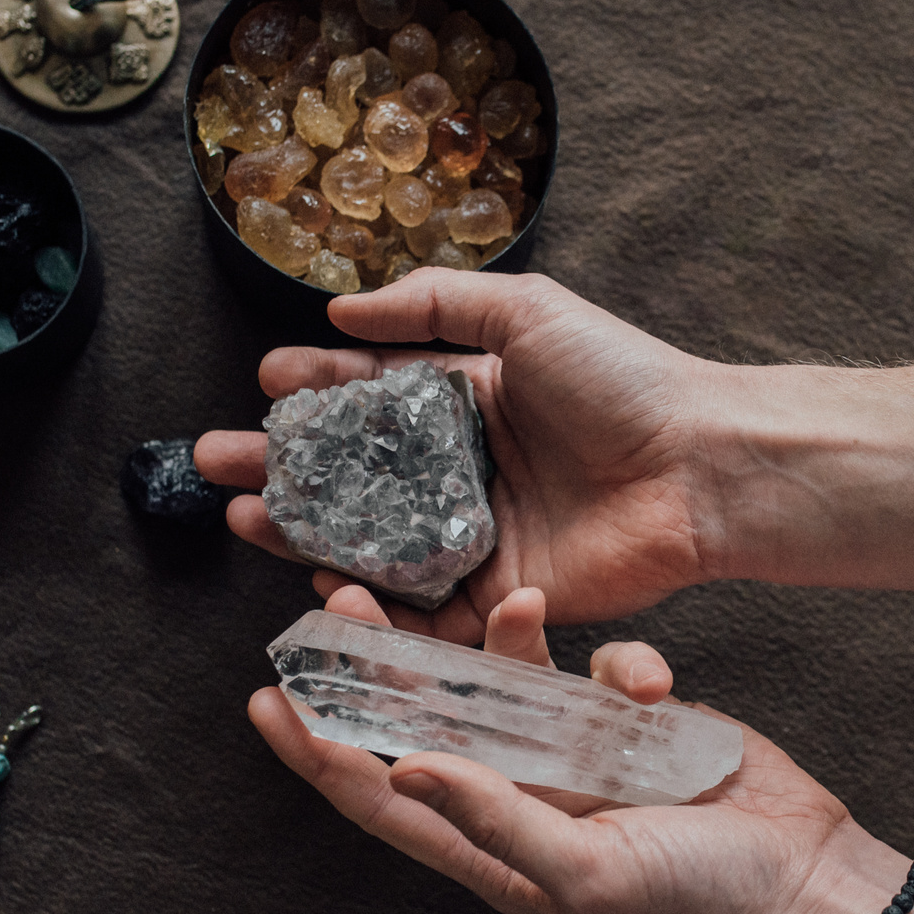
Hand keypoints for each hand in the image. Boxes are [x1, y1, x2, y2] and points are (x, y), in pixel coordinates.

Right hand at [197, 268, 724, 642]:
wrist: (698, 468)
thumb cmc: (622, 381)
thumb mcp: (526, 311)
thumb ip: (434, 305)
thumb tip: (341, 311)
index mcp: (467, 401)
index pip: (370, 397)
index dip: (313, 391)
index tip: (264, 386)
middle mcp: (462, 472)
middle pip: (352, 474)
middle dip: (280, 467)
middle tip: (216, 462)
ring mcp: (475, 537)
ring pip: (369, 542)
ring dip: (301, 531)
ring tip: (244, 515)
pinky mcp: (495, 598)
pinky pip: (417, 608)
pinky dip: (366, 602)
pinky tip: (315, 578)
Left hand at [247, 582, 860, 913]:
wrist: (802, 880)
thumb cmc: (693, 899)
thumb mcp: (584, 872)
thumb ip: (493, 816)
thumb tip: (402, 769)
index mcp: (493, 845)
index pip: (381, 797)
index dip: (319, 753)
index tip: (267, 701)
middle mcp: (522, 793)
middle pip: (426, 720)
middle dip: (378, 667)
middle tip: (339, 602)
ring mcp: (574, 751)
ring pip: (500, 679)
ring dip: (481, 638)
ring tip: (479, 596)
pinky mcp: (627, 716)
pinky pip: (595, 667)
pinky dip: (617, 663)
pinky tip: (652, 684)